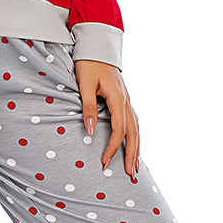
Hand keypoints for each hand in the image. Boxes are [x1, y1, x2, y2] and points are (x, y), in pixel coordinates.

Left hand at [74, 58, 139, 180]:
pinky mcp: (125, 100)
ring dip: (137, 148)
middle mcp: (127, 101)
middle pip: (134, 133)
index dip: (113, 148)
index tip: (104, 162)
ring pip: (137, 129)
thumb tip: (91, 130)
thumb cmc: (88, 65)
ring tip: (135, 167)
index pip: (119, 129)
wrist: (97, 47)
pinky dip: (136, 137)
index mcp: (118, 98)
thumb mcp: (84, 85)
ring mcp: (128, 100)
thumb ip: (88, 107)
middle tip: (131, 174)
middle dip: (132, 155)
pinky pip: (134, 122)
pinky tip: (134, 146)